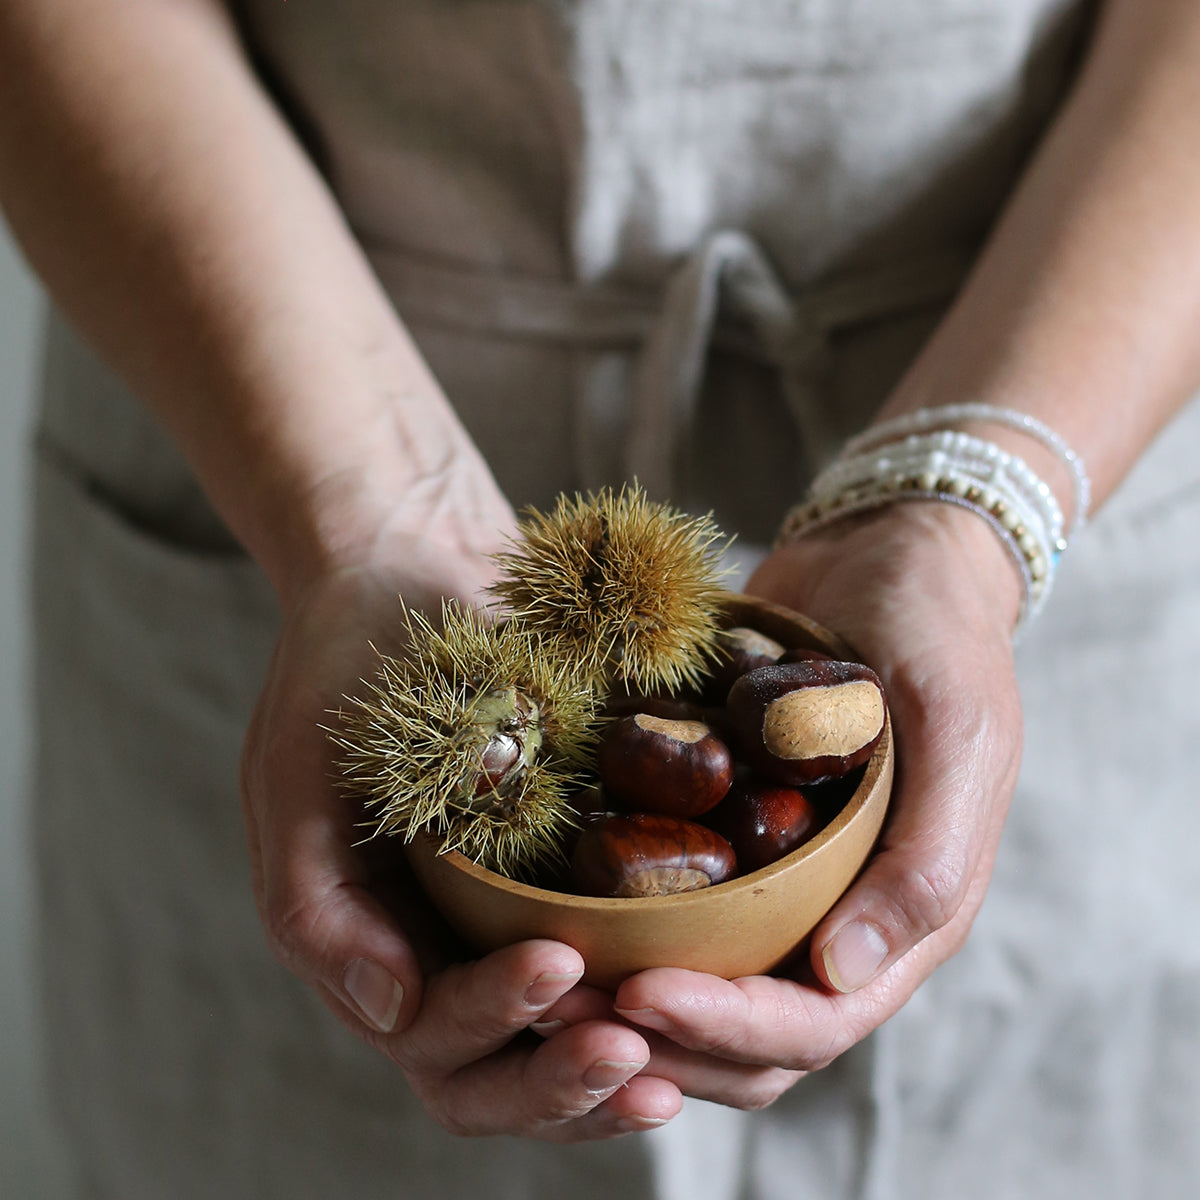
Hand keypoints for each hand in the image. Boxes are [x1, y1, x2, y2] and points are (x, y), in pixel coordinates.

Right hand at [238, 494, 682, 1139]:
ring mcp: (502, 918)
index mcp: (368, 938)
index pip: (426, 1029)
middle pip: (493, 1072)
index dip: (490, 1019)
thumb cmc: (344, 663)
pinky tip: (708, 990)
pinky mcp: (563, 877)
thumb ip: (315, 902)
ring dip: (608, 1070)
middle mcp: (437, 947)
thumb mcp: (296, 774)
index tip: (558, 962)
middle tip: (633, 1056)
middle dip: (558, 1080)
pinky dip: (648, 995)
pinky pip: (606, 962)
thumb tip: (391, 1013)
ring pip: (554, 1041)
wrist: (417, 570)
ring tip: (677, 1060)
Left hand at [536, 502, 1024, 1108]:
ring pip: (702, 980)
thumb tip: (840, 975)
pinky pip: (674, 898)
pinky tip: (551, 909)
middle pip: (747, 1031)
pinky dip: (619, 922)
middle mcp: (839, 914)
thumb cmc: (939, 634)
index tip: (638, 993)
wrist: (885, 550)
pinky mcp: (730, 829)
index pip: (815, 1021)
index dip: (728, 1027)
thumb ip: (927, 861)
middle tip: (560, 1007)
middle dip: (660, 1033)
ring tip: (541, 982)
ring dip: (625, 998)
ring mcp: (781, 875)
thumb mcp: (959, 732)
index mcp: (907, 915)